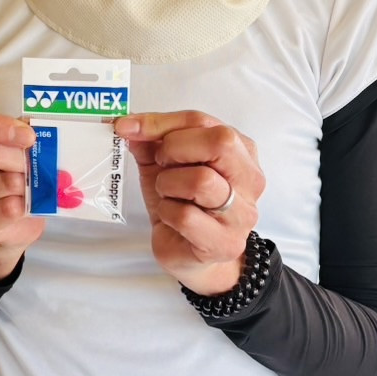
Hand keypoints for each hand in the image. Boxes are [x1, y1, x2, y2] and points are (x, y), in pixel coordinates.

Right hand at [0, 106, 42, 280]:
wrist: (3, 218)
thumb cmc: (4, 172)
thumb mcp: (6, 143)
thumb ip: (16, 132)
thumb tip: (38, 130)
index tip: (28, 135)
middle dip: (22, 159)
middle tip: (37, 163)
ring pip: (6, 182)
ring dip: (27, 183)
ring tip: (29, 184)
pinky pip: (9, 208)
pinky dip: (26, 204)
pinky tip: (24, 202)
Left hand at [114, 111, 264, 295]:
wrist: (189, 254)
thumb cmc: (181, 204)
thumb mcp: (163, 166)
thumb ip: (150, 142)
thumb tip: (128, 125)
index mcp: (240, 151)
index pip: (202, 121)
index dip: (160, 122)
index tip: (127, 126)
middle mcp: (249, 179)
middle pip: (219, 142)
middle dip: (175, 148)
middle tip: (161, 164)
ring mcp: (241, 213)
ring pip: (202, 180)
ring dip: (168, 185)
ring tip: (168, 194)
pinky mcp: (224, 242)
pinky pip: (186, 216)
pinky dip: (167, 213)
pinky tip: (171, 218)